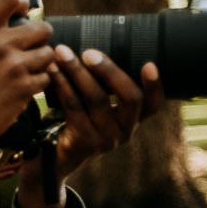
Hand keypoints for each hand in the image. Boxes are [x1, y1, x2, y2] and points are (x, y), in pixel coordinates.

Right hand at [0, 0, 57, 177]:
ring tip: (28, 68)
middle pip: (42, 27)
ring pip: (48, 53)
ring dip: (41, 60)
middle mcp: (1, 46)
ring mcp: (16, 68)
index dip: (22, 1)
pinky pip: (46, 77)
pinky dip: (39, 82)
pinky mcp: (25, 89)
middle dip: (39, 36)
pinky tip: (24, 87)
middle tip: (29, 46)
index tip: (22, 11)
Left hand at [26, 48, 165, 184]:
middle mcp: (125, 131)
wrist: (52, 158)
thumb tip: (95, 49)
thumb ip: (104, 86)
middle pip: (130, 97)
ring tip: (62, 53)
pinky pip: (74, 106)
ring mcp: (106, 140)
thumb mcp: (95, 107)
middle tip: (89, 52)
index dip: (155, 86)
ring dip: (77, 72)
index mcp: (133, 120)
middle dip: (109, 70)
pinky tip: (52, 71)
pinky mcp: (85, 142)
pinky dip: (62, 84)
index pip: (154, 105)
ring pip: (97, 99)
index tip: (150, 64)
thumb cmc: (75, 122)